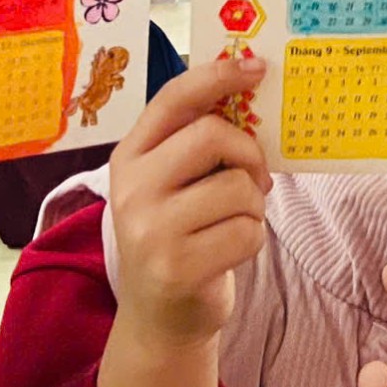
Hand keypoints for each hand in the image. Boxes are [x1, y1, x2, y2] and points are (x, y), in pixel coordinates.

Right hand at [107, 55, 270, 348]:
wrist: (159, 318)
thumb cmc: (178, 236)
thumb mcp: (172, 184)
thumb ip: (198, 142)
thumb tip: (252, 91)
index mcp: (130, 156)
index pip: (173, 98)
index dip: (218, 75)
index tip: (257, 67)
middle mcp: (132, 189)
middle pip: (213, 135)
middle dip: (249, 153)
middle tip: (255, 176)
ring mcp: (151, 230)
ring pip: (238, 186)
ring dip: (254, 205)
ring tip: (235, 222)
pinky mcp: (178, 267)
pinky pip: (247, 231)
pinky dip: (253, 239)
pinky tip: (230, 250)